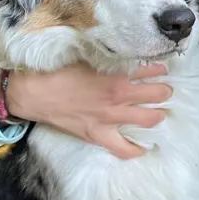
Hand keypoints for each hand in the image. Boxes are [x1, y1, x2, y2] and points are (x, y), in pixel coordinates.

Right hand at [5, 62, 171, 159]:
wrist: (34, 92)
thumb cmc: (58, 70)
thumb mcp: (87, 54)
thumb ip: (109, 55)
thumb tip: (125, 50)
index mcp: (116, 75)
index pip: (152, 70)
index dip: (160, 68)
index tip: (161, 68)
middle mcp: (118, 98)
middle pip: (157, 95)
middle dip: (164, 91)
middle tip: (162, 89)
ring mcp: (110, 119)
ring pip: (148, 120)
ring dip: (157, 114)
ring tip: (158, 111)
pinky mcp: (98, 135)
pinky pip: (124, 149)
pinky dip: (136, 149)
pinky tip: (143, 145)